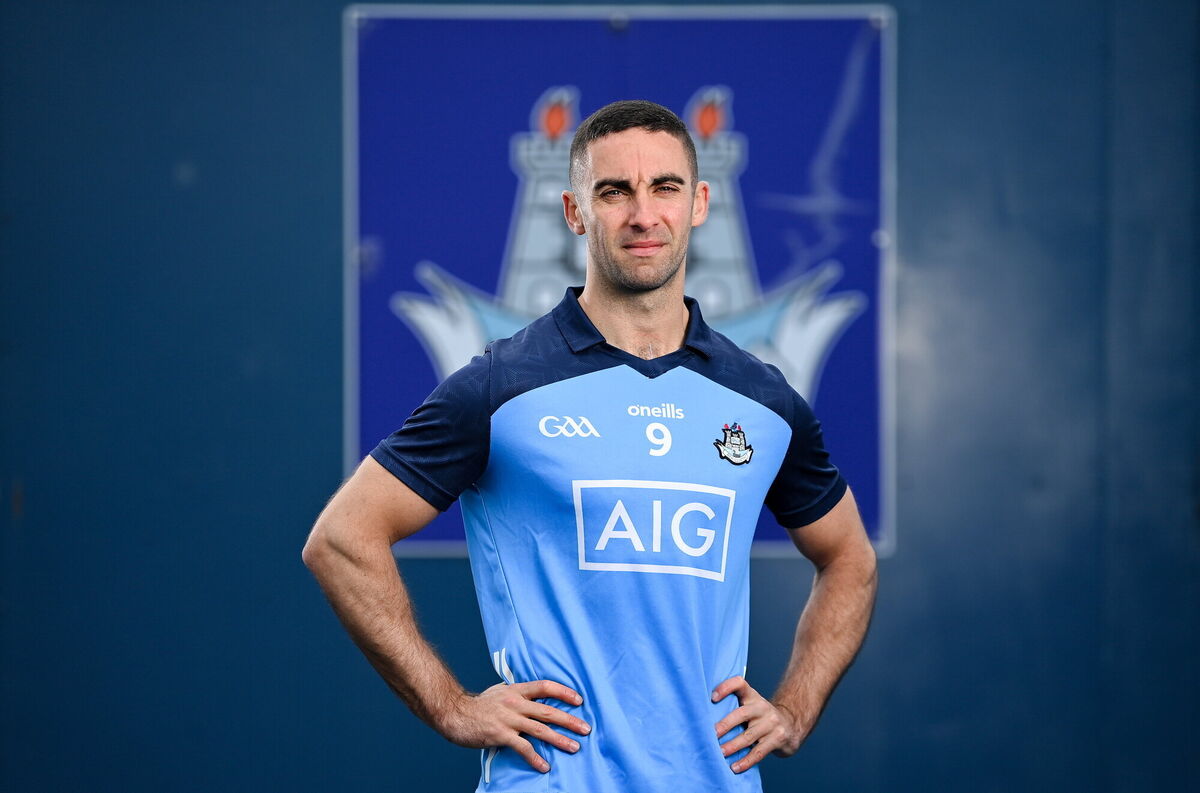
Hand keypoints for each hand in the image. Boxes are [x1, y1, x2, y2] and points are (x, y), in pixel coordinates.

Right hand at [436, 680, 590, 772]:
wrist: (455, 713)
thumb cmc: (477, 705)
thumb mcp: (499, 692)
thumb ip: (516, 694)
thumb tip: (531, 696)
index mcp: (516, 690)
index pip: (545, 686)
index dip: (564, 692)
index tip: (579, 700)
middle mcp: (515, 702)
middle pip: (549, 711)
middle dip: (570, 721)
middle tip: (586, 729)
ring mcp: (509, 719)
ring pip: (541, 730)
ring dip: (560, 740)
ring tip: (574, 747)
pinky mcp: (501, 734)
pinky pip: (523, 747)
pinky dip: (535, 758)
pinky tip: (544, 766)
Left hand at [712, 676, 803, 772]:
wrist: (791, 725)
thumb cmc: (760, 717)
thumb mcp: (750, 706)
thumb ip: (733, 707)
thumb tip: (702, 719)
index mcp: (752, 696)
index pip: (739, 683)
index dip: (726, 687)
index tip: (712, 698)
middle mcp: (762, 707)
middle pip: (741, 714)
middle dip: (725, 725)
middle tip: (711, 734)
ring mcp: (771, 723)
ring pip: (748, 736)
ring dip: (732, 746)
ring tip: (719, 753)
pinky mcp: (777, 739)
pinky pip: (758, 752)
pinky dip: (745, 761)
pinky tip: (735, 767)